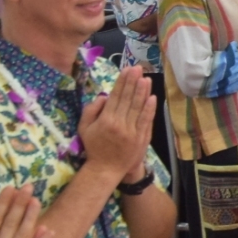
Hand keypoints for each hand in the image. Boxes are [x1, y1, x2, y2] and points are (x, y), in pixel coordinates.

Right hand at [80, 62, 157, 183]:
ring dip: (142, 92)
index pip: (116, 96)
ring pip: (138, 108)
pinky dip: (149, 109)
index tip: (127, 70)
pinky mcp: (141, 138)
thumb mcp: (84, 128)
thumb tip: (104, 96)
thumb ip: (91, 110)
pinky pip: (146, 121)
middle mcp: (119, 124)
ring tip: (146, 78)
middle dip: (133, 82)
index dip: (122, 82)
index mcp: (105, 120)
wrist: (106, 170)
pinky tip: (152, 97)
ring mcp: (132, 131)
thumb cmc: (94, 147)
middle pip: (127, 99)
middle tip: (138, 68)